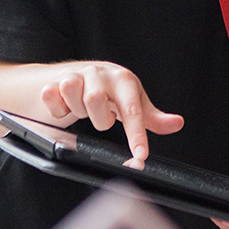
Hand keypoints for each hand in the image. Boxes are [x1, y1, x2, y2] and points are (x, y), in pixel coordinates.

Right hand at [39, 60, 183, 163]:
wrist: (68, 76)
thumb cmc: (106, 91)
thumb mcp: (130, 101)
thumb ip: (150, 117)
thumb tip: (176, 123)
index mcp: (123, 80)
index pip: (132, 109)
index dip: (136, 135)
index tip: (140, 155)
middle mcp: (100, 73)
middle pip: (95, 101)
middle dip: (97, 118)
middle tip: (99, 116)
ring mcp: (76, 74)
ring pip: (73, 95)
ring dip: (76, 110)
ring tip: (81, 108)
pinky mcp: (53, 80)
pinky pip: (51, 96)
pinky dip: (56, 107)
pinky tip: (63, 105)